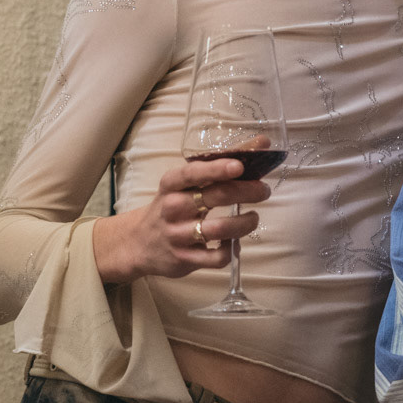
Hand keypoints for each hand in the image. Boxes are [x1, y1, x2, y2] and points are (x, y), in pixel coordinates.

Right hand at [92, 157, 271, 282]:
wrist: (139, 243)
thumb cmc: (173, 205)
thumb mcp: (187, 183)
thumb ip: (223, 162)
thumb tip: (262, 142)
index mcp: (172, 184)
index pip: (192, 173)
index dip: (216, 169)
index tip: (238, 166)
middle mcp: (172, 208)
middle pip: (215, 197)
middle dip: (246, 192)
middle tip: (263, 190)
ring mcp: (177, 235)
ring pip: (219, 229)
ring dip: (244, 223)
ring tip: (253, 217)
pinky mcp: (184, 259)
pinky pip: (216, 257)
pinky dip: (231, 250)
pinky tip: (233, 242)